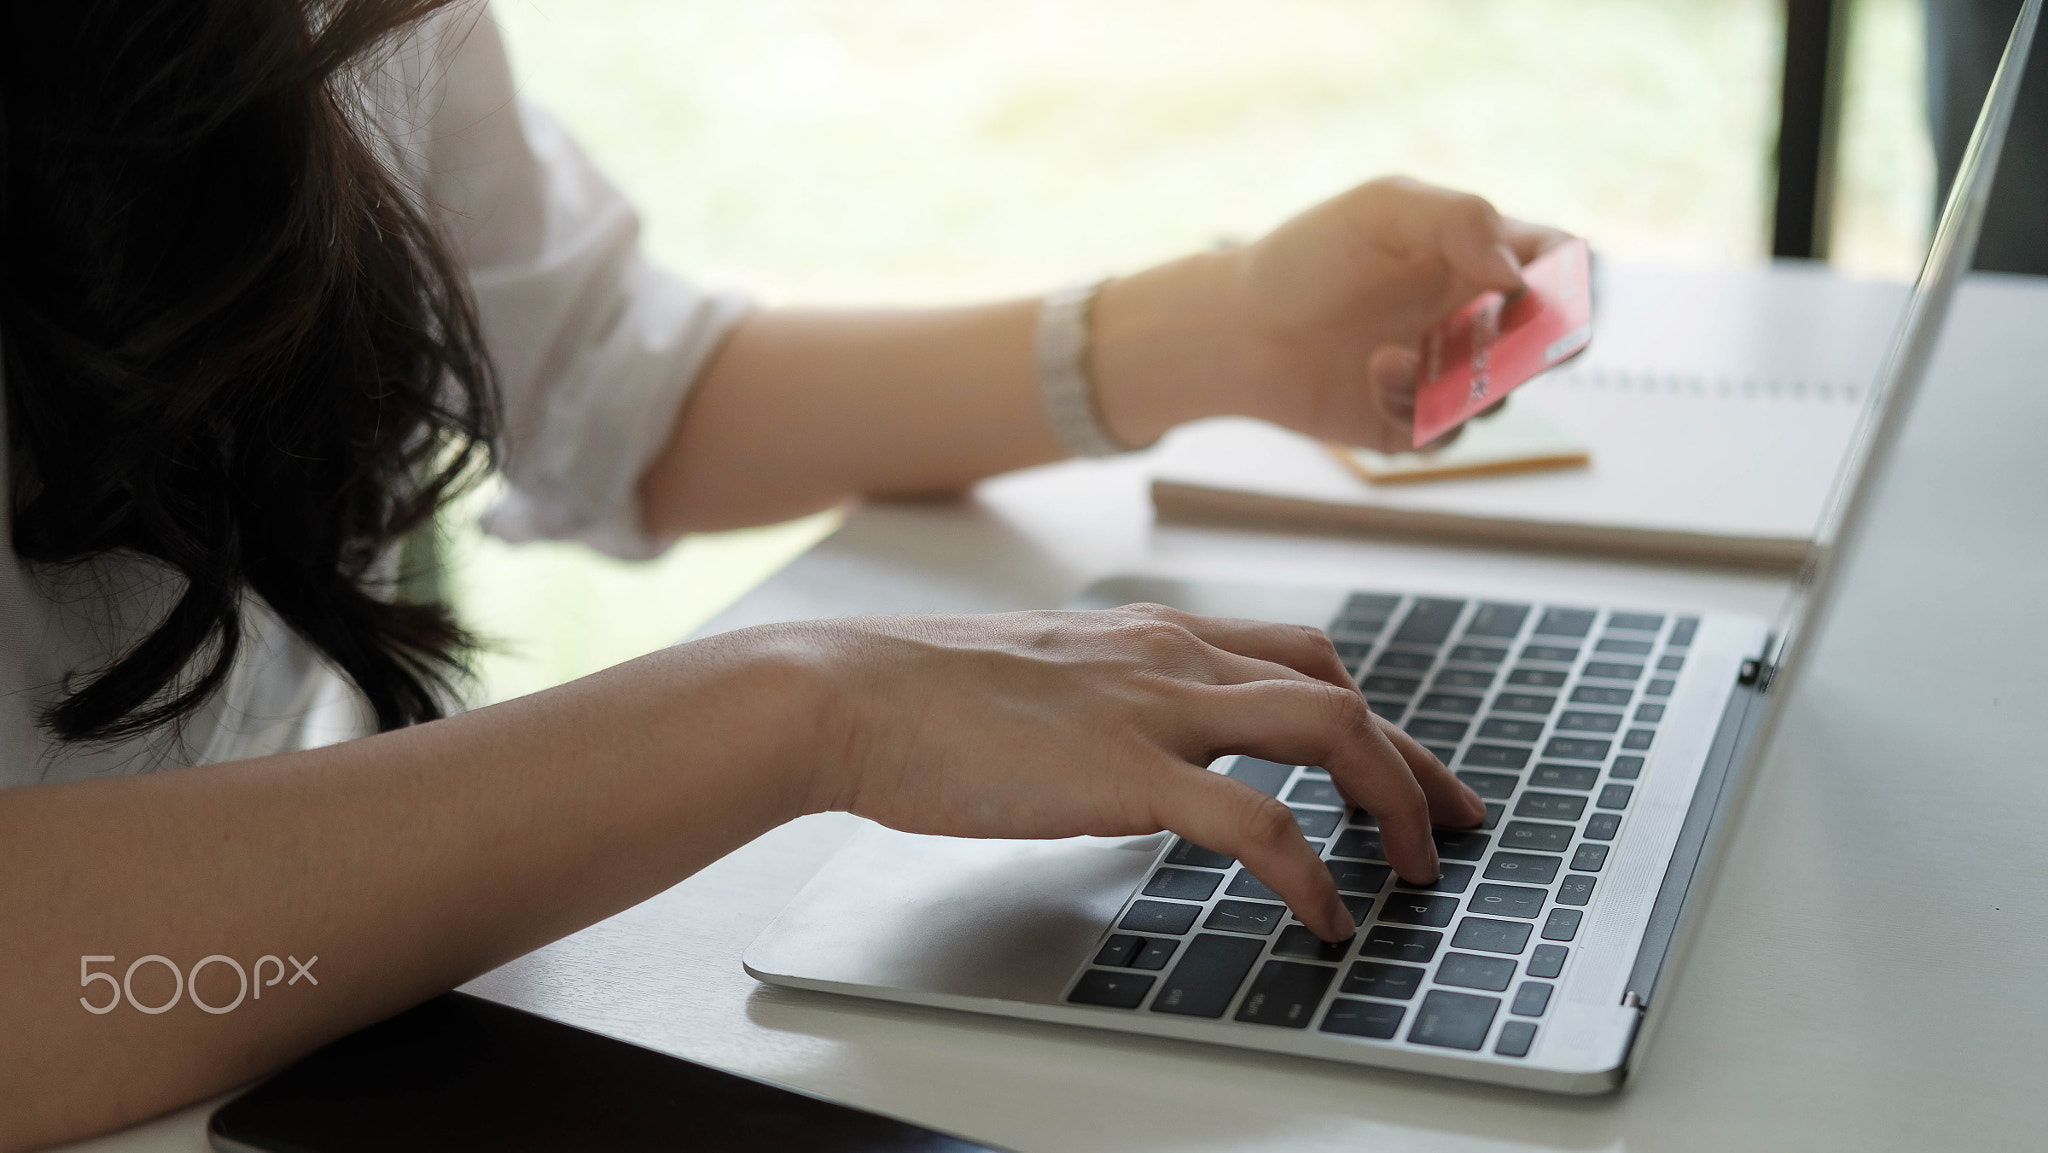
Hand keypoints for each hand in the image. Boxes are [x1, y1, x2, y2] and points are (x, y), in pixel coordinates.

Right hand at [786, 603, 1485, 940]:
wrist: (845, 690)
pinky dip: (1309, 871)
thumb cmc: (918, 694)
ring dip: (1390, 799)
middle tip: (1453, 823)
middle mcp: (1171, 656)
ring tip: (1412, 870)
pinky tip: (1326, 915)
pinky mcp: (1126, 771)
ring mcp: (1154, 707)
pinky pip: (1256, 821)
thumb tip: (1131, 752)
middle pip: (1337, 689)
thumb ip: (1103, 701)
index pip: (1297, 656)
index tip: (1401, 765)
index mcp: (1152, 637)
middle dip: (1409, 759)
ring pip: (1327, 729)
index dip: (1365, 713)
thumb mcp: (1040, 679)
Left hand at [1093, 176, 1569, 451]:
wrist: (1236, 327)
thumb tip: (1522, 276)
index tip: (1549, 287)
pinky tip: (1374, 377)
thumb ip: (1461, 221)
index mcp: (1479, 255)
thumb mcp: (1383, 211)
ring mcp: (1448, 373)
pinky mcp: (1415, 422)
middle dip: (1547, 347)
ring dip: (1459, 379)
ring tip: (1390, 357)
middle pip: (1552, 339)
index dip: (1574, 277)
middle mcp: (1475, 317)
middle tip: (1518, 347)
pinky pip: (1448, 432)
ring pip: (1501, 393)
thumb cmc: (1308, 257)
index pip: (1560, 264)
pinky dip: (1418, 409)